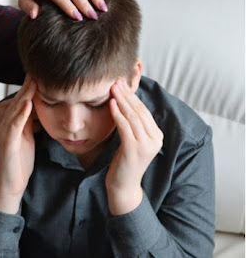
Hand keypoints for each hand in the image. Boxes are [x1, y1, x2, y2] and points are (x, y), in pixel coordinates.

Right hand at [0, 75, 35, 213]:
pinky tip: (27, 104)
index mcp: (16, 123)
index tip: (44, 73)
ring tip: (34, 80)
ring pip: (16, 109)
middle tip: (38, 68)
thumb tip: (47, 112)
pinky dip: (21, 114)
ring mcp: (6, 132)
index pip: (25, 100)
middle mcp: (8, 124)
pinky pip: (14, 126)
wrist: (10, 184)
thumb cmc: (20, 162)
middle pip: (20, 100)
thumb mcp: (30, 138)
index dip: (33, 87)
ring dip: (25, 95)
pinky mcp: (7, 143)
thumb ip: (34, 124)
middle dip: (29, 85)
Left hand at [106, 79, 163, 214]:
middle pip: (140, 111)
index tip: (122, 84)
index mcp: (157, 136)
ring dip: (122, 100)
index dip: (133, 96)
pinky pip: (125, 127)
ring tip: (112, 88)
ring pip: (133, 116)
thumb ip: (133, 125)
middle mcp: (155, 139)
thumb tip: (125, 103)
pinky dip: (118, 114)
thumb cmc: (124, 162)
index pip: (144, 111)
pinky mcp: (134, 149)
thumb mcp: (131, 140)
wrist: (123, 186)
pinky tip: (111, 104)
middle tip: (117, 81)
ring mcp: (146, 145)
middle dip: (127, 94)